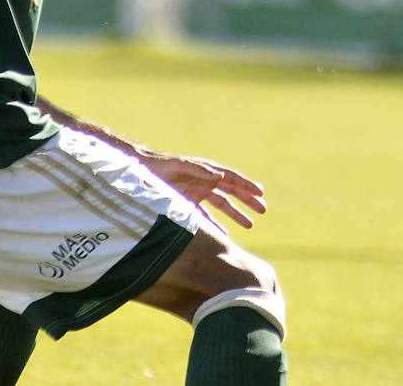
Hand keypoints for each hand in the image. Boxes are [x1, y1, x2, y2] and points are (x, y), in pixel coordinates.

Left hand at [140, 151, 267, 230]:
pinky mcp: (187, 204)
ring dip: (236, 214)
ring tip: (250, 224)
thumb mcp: (180, 167)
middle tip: (263, 209)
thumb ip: (200, 171)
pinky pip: (205, 217)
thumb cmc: (160, 167)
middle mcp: (204, 182)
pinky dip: (215, 226)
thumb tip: (220, 176)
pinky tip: (224, 235)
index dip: (246, 185)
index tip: (261, 193)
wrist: (139, 172)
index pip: (231, 179)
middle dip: (247, 200)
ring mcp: (197, 194)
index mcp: (206, 171)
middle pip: (231, 192)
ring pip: (222, 206)